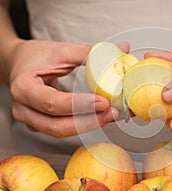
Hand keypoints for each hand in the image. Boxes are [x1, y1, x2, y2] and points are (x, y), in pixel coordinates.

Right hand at [8, 39, 129, 136]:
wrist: (19, 64)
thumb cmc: (36, 56)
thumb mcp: (61, 51)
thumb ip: (89, 53)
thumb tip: (122, 48)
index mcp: (24, 87)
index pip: (52, 103)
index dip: (79, 105)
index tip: (103, 102)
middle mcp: (23, 108)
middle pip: (57, 125)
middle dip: (88, 122)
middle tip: (112, 113)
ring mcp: (31, 120)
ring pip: (60, 131)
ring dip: (88, 125)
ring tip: (111, 116)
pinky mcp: (40, 124)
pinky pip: (62, 129)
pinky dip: (83, 125)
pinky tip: (100, 117)